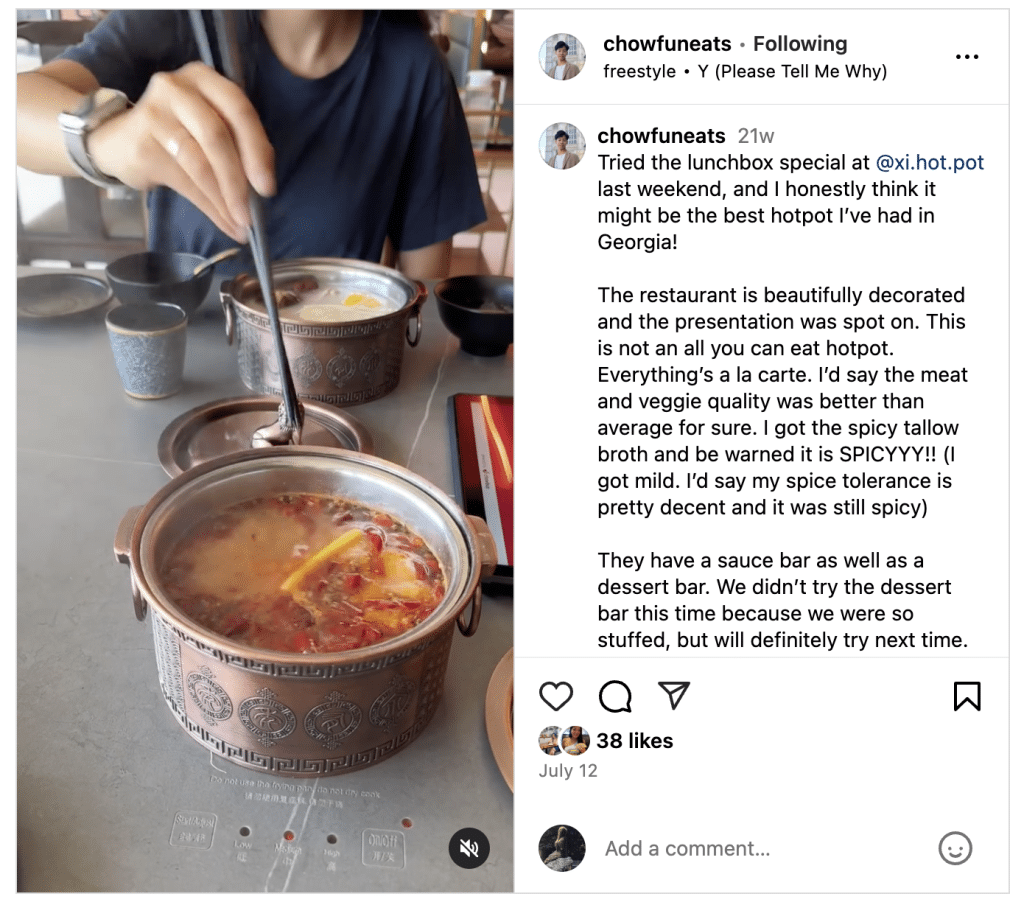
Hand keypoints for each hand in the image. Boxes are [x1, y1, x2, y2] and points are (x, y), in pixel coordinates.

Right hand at [89, 61, 274, 242]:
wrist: (118, 139)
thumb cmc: (177, 133)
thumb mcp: (210, 126)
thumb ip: (238, 145)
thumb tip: (264, 188)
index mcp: (204, 79)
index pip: (238, 110)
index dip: (257, 150)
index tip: (267, 186)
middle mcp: (177, 88)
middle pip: (217, 136)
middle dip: (239, 180)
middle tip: (252, 213)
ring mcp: (155, 113)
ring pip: (199, 162)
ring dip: (224, 200)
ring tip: (240, 223)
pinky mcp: (142, 144)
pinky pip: (184, 180)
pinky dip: (209, 206)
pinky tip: (224, 222)